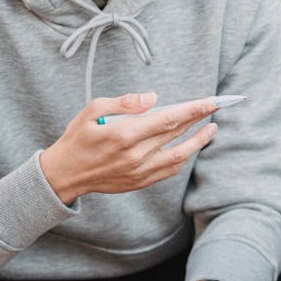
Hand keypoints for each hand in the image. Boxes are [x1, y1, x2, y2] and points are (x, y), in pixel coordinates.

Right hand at [39, 92, 218, 203]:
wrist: (64, 174)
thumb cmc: (78, 138)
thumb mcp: (92, 110)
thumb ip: (125, 103)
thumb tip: (153, 98)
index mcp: (123, 134)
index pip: (168, 119)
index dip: (192, 110)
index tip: (211, 102)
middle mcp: (135, 155)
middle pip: (176, 135)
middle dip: (199, 119)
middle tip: (216, 107)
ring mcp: (138, 172)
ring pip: (178, 156)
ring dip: (198, 142)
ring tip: (211, 129)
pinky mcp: (139, 182)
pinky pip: (168, 170)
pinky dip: (183, 157)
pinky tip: (190, 146)